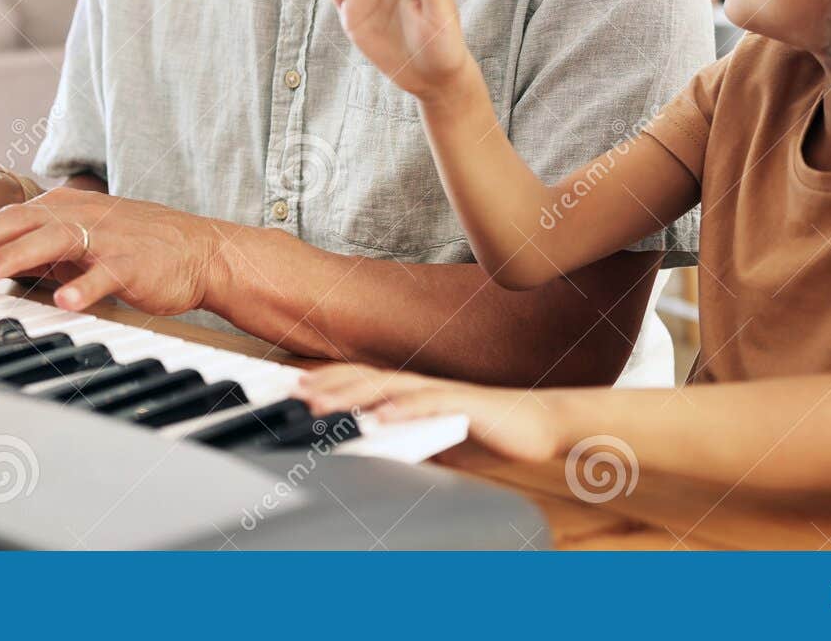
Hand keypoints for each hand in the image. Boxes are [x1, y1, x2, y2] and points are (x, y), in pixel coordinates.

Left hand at [0, 184, 221, 314]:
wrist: (200, 249)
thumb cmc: (135, 247)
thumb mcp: (79, 241)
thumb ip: (34, 250)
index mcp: (61, 209)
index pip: (3, 218)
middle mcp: (79, 215)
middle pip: (17, 222)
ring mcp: (107, 237)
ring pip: (53, 241)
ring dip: (14, 255)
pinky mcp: (134, 262)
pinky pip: (106, 273)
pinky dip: (85, 286)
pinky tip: (65, 301)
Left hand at [297, 363, 564, 463]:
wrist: (539, 426)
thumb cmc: (489, 433)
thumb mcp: (436, 441)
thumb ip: (404, 441)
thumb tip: (370, 453)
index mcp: (413, 392)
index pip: (362, 380)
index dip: (326, 380)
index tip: (291, 386)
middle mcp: (423, 386)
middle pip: (367, 377)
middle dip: (328, 384)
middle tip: (292, 392)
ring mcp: (443, 393)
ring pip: (391, 387)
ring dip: (353, 394)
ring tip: (321, 403)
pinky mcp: (466, 405)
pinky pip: (431, 405)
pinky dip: (404, 410)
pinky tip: (381, 417)